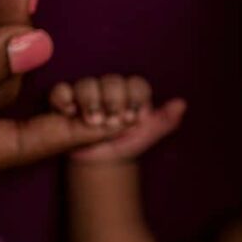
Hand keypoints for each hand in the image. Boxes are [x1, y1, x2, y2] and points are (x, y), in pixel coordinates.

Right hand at [49, 75, 186, 162]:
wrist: (101, 159)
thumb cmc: (127, 142)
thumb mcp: (148, 135)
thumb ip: (165, 120)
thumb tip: (181, 104)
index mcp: (132, 93)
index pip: (136, 84)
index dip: (137, 98)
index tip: (135, 118)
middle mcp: (111, 90)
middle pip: (112, 81)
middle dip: (115, 101)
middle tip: (115, 121)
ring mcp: (88, 94)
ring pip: (87, 83)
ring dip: (91, 101)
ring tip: (94, 122)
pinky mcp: (66, 101)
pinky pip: (60, 91)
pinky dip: (64, 98)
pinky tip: (71, 112)